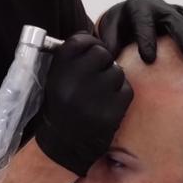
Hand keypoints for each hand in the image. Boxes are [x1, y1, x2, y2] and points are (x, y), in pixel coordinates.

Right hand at [35, 34, 133, 175]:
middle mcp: (75, 81)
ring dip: (112, 79)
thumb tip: (94, 39)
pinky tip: (107, 103)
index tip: (90, 50)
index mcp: (58, 71)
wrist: (64, 143)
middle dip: (102, 61)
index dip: (89, 43)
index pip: (80, 40)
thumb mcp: (56, 78)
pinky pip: (126, 90)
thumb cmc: (61, 106)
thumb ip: (72, 58)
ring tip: (99, 92)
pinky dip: (120, 95)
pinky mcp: (111, 112)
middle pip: (102, 52)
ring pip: (117, 71)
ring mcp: (94, 97)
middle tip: (96, 73)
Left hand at [96, 0, 182, 62]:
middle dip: (182, 36)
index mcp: (136, 7)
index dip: (146, 39)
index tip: (149, 59)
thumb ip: (109, 46)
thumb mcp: (108, 34)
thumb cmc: (115, 28)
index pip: (142, 23)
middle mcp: (156, 5)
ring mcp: (171, 8)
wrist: (124, 15)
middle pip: (171, 18)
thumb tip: (109, 65)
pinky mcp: (181, 13)